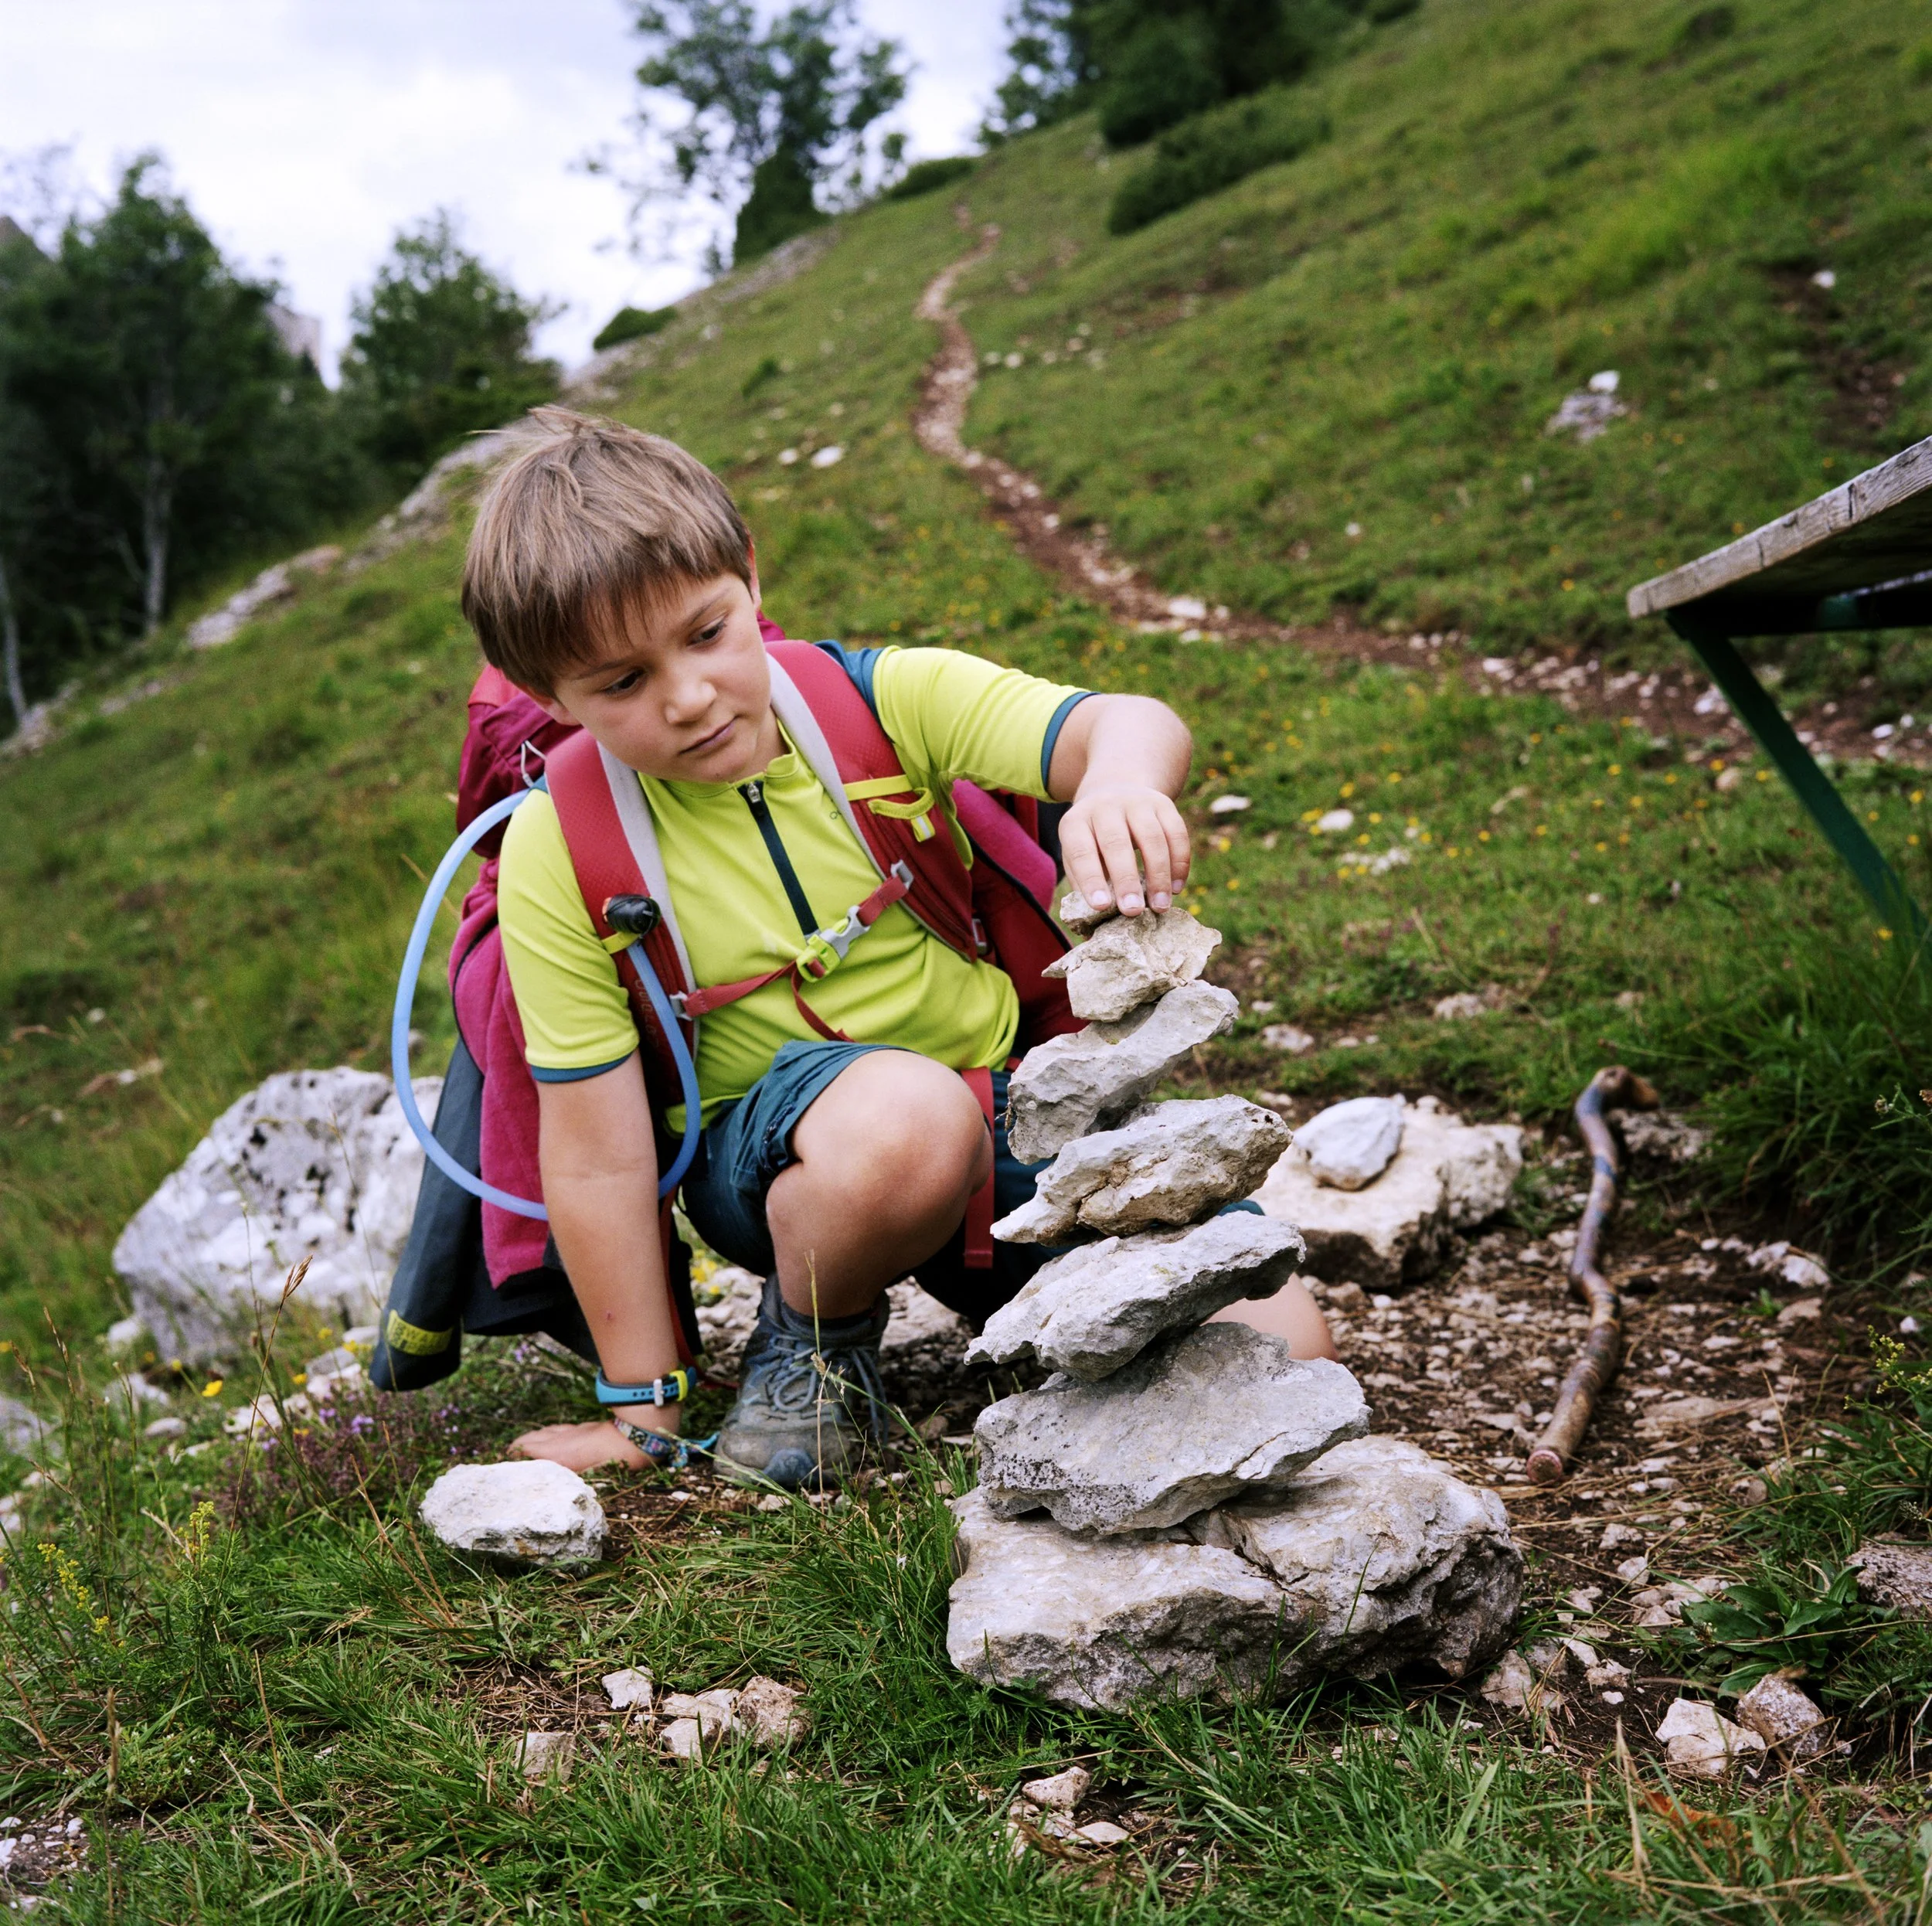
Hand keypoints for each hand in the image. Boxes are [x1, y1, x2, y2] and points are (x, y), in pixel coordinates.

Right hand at [511, 1417, 659, 1472]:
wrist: (637, 1437)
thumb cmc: (617, 1463)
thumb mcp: (592, 1481)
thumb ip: (570, 1485)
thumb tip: (554, 1502)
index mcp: (559, 1456)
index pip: (523, 1453)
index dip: (510, 1461)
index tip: (498, 1471)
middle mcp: (560, 1441)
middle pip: (527, 1442)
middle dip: (514, 1452)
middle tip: (505, 1466)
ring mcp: (570, 1432)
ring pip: (541, 1433)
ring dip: (528, 1442)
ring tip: (518, 1454)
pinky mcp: (580, 1428)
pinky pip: (555, 1429)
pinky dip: (544, 1435)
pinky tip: (545, 1440)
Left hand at [1059, 781, 1190, 916]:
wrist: (1116, 790)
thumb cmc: (1093, 839)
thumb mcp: (1078, 855)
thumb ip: (1083, 886)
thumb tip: (1093, 929)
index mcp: (1076, 822)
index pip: (1081, 851)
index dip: (1091, 879)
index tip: (1101, 906)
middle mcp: (1104, 806)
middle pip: (1116, 842)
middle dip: (1126, 880)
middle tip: (1133, 911)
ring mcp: (1136, 802)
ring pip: (1152, 838)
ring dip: (1158, 876)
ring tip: (1160, 907)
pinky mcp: (1163, 803)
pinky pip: (1176, 833)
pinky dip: (1179, 863)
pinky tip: (1176, 888)